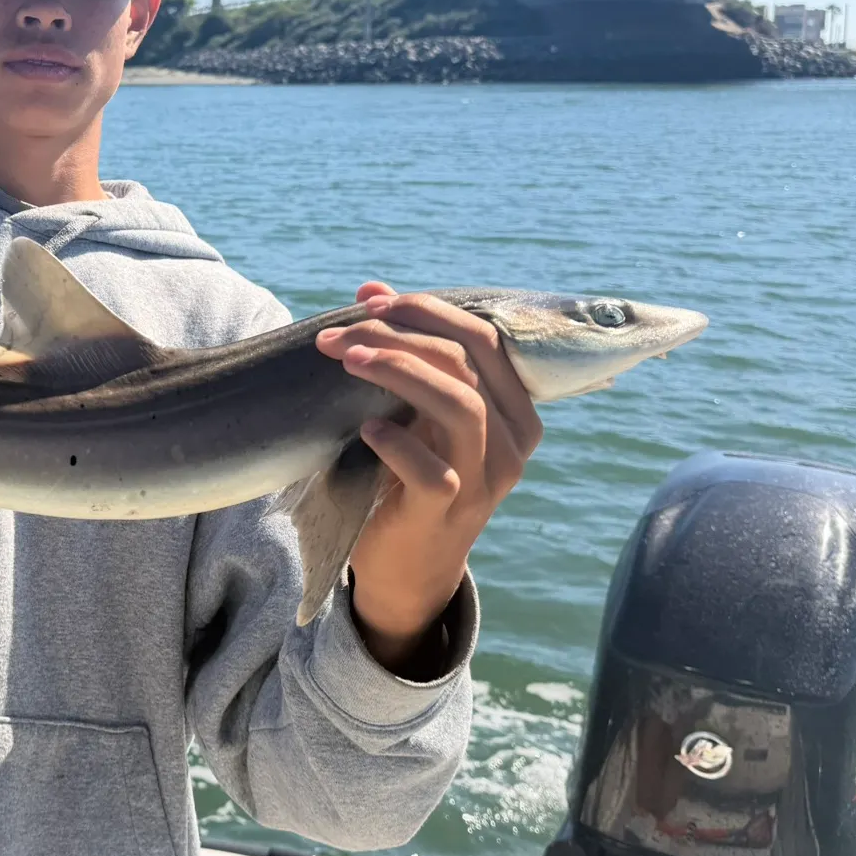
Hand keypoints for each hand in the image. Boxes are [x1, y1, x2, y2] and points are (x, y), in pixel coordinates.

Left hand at [315, 283, 542, 673]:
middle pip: (465, 363)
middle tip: (339, 333)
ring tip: (347, 361)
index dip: (427, 311)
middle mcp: (514, 443)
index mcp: (516, 409)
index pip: (484, 338)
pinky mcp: (450, 512)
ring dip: (398, 372)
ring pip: (458, 405)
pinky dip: (395, 441)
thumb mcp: (419, 411)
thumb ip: (407, 352)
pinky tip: (365, 428)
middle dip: (398, 335)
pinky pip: (431, 469)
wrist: (410, 567)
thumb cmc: (414, 475)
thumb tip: (371, 288)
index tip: (370, 302)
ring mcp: (487, 480)